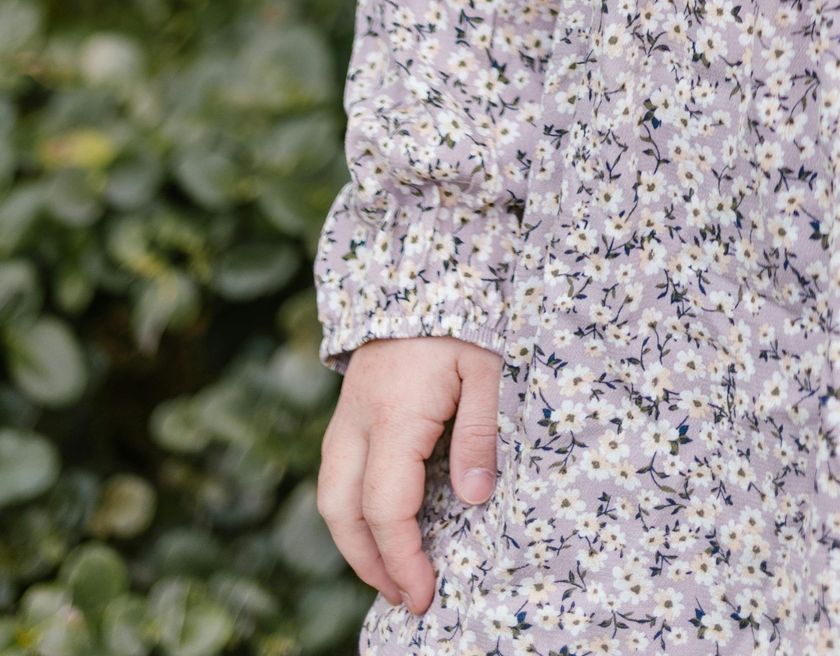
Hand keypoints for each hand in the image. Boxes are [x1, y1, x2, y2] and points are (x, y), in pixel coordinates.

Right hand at [317, 335, 501, 614]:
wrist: (426, 262)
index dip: (402, 559)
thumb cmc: (466, 312)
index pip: (385, 509)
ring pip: (331, 495)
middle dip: (369, 563)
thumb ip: (480, 434)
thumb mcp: (489, 368)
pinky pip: (337, 473)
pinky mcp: (349, 407)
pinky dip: (352, 511)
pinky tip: (381, 526)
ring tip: (392, 573)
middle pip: (342, 512)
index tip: (424, 594)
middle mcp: (356, 419)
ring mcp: (346, 412)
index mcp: (393, 414)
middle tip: (405, 597)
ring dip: (355, 542)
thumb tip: (473, 500)